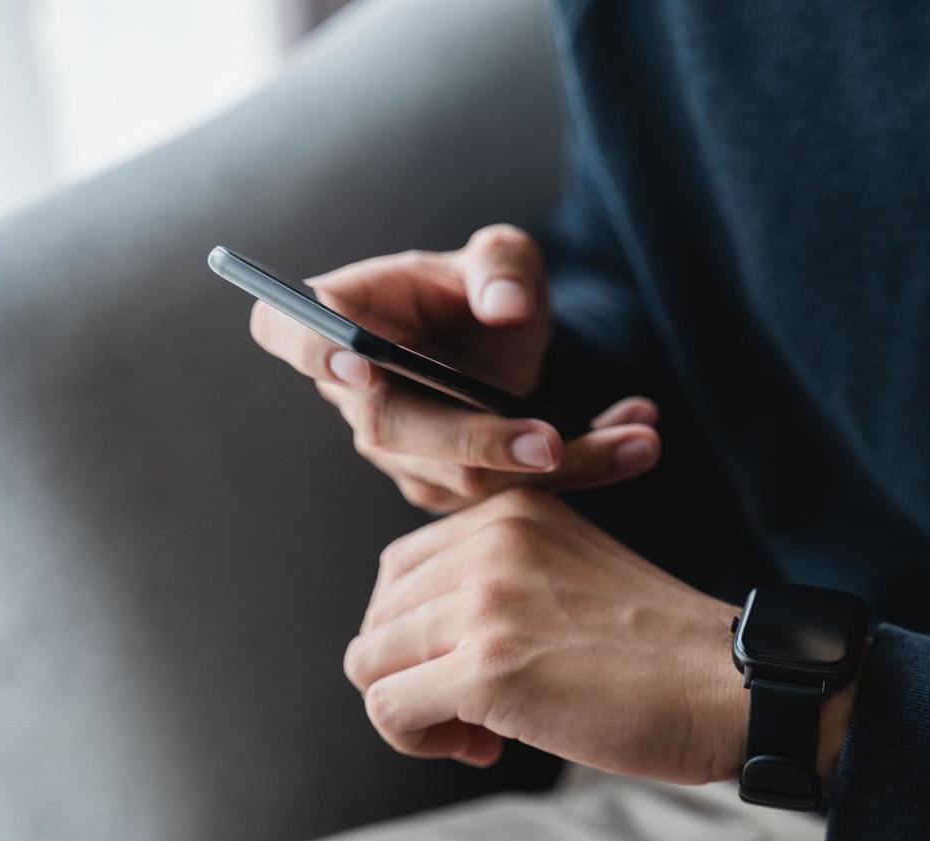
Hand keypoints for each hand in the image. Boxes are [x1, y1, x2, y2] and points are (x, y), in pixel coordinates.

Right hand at [249, 225, 661, 512]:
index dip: (310, 348)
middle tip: (549, 443)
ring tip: (640, 435)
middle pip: (392, 428)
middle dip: (473, 440)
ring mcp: (402, 452)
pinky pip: (513, 494)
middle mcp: (357, 394)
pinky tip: (640, 438)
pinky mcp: (452, 489)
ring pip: (465, 477)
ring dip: (561, 463)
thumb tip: (504, 307)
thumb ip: (502, 266)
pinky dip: (587, 467)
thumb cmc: (486, 288)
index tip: (355, 358)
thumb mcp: (502, 256)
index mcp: (340, 317)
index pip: (288, 332)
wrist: (512, 347)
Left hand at [343, 489, 748, 781]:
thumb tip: (412, 636)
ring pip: (369, 663)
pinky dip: (420, 741)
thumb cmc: (659, 649)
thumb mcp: (569, 570)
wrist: (728, 685)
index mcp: (510, 512)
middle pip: (379, 620)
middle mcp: (489, 542)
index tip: (475, 668)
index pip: (399, 573)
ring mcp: (484, 603)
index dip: (421, 635)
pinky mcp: (485, 668)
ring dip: (413, 711)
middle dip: (411, 674)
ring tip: (479, 731)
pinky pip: (389, 709)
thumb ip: (496, 577)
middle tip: (473, 711)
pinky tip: (486, 745)